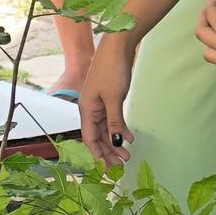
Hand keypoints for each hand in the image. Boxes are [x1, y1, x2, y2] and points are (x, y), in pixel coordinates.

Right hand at [76, 34, 133, 162]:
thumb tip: (115, 143)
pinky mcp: (109, 99)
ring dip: (114, 143)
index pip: (90, 139)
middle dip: (107, 152)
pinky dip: (119, 130)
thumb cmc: (112, 70)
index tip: (109, 168)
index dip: (98, 154)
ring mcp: (99, 104)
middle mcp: (90, 109)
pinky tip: (128, 138)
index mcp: (86, 109)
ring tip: (126, 155)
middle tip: (121, 166)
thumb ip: (114, 122)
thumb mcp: (114, 98)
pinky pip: (112, 120)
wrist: (117, 46)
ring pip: (105, 130)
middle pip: (97, 137)